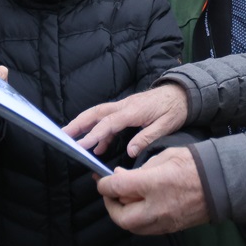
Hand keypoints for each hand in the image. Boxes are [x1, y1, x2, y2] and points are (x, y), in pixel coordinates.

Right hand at [64, 83, 188, 158]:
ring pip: (99, 114)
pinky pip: (109, 120)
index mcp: (133, 111)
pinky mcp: (127, 110)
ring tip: (71, 139)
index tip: (81, 145)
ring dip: (84, 124)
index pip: (108, 123)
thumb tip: (129, 152)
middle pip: (96, 113)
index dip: (94, 135)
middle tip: (63, 134)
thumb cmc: (175, 109)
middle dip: (78, 123)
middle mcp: (125, 106)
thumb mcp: (166, 126)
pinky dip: (101, 132)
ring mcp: (124, 107)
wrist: (182, 94)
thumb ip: (146, 138)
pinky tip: (99, 147)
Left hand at [97, 148, 207, 234]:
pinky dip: (137, 219)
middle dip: (110, 205)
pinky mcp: (172, 228)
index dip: (104, 184)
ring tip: (122, 199)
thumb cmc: (195, 164)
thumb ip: (141, 169)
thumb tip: (122, 177)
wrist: (224, 183)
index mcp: (154, 184)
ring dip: (122, 214)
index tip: (101, 179)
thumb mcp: (165, 157)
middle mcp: (157, 208)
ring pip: (132, 226)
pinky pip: (146, 229)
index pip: (117, 188)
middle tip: (108, 192)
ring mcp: (165, 222)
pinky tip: (138, 207)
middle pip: (120, 216)